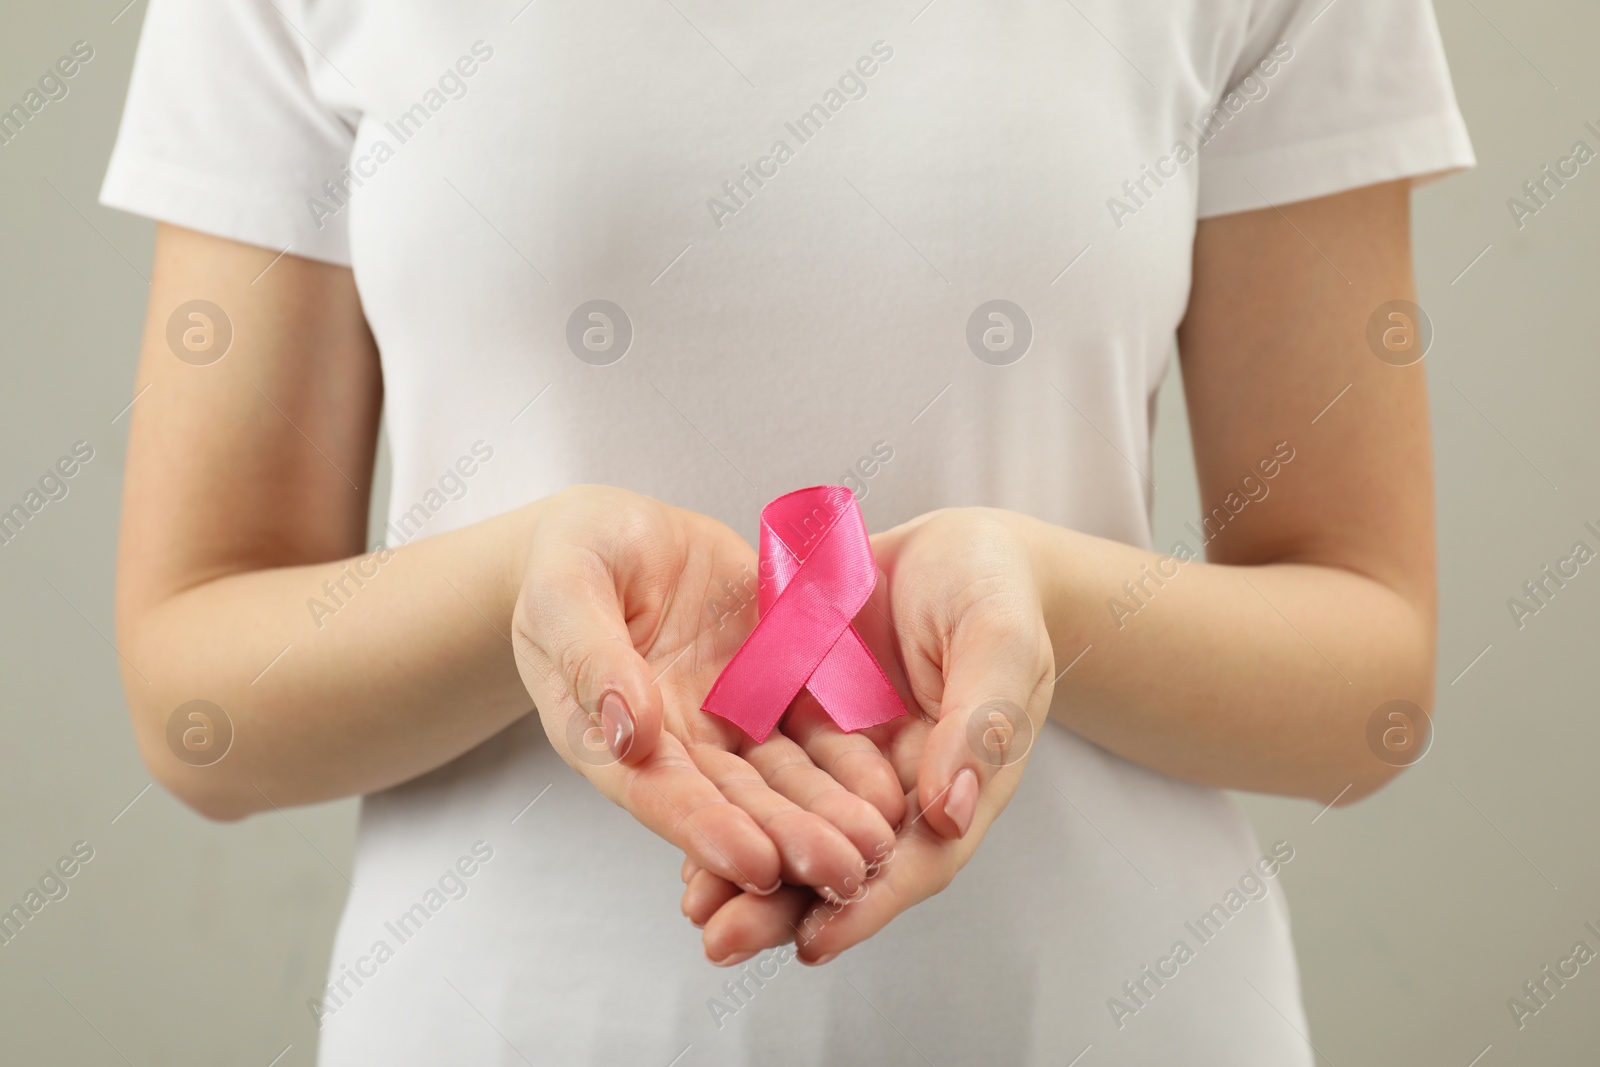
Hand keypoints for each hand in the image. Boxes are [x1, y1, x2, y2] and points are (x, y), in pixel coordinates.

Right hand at [510, 486, 897, 910]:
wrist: (617, 530)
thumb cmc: (568, 560)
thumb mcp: (563, 592)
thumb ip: (592, 657)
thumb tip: (630, 732)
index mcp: (612, 737)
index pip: (661, 793)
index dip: (707, 830)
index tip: (757, 865)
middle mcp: (680, 742)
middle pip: (739, 799)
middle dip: (792, 838)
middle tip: (846, 871)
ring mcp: (732, 713)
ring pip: (789, 773)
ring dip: (832, 811)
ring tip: (880, 841)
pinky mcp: (778, 677)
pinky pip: (820, 718)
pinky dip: (853, 752)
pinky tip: (889, 780)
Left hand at [682, 508, 1054, 963]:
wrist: (951, 542)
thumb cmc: (994, 588)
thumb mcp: (1000, 640)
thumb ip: (981, 721)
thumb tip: (949, 812)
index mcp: (958, 780)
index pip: (918, 858)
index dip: (869, 901)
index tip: (815, 940)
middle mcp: (897, 782)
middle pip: (842, 857)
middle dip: (784, 904)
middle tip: (722, 941)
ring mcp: (846, 753)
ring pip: (794, 822)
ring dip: (745, 866)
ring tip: (693, 908)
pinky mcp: (803, 716)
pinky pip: (763, 768)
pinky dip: (729, 800)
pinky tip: (683, 823)